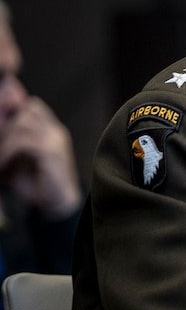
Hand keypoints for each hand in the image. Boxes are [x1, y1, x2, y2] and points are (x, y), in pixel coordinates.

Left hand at [0, 96, 80, 218]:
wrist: (57, 204)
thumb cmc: (36, 182)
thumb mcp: (18, 158)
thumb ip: (9, 143)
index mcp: (51, 130)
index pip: (33, 105)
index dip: (13, 109)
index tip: (0, 128)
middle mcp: (56, 131)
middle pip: (28, 109)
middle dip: (7, 124)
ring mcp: (56, 140)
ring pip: (23, 123)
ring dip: (5, 140)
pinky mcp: (52, 152)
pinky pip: (23, 142)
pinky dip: (8, 152)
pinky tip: (3, 164)